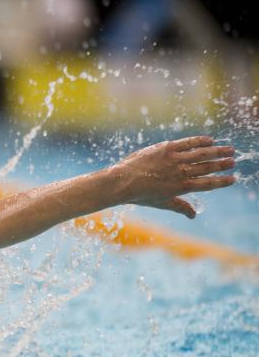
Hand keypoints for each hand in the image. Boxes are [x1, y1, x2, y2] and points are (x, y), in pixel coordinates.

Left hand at [112, 136, 235, 218]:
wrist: (122, 182)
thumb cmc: (140, 195)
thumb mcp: (162, 203)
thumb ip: (180, 207)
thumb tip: (193, 215)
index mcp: (181, 187)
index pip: (207, 184)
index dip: (222, 181)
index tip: (233, 179)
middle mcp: (181, 173)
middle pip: (207, 167)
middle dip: (223, 164)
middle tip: (234, 161)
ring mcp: (174, 159)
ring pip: (202, 153)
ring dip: (217, 151)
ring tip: (230, 150)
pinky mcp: (166, 148)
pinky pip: (188, 142)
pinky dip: (200, 141)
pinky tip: (210, 140)